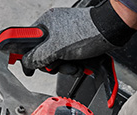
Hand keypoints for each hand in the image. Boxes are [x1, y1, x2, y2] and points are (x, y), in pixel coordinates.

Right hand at [21, 2, 136, 71]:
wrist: (112, 31)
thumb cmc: (88, 32)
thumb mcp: (57, 48)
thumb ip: (38, 56)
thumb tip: (26, 62)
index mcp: (45, 24)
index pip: (26, 41)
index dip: (25, 55)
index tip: (25, 66)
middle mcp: (54, 29)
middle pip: (41, 54)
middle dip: (51, 64)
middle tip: (58, 65)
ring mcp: (65, 37)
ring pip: (56, 58)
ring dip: (65, 66)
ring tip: (74, 65)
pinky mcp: (76, 43)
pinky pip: (68, 58)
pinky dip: (73, 64)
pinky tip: (80, 65)